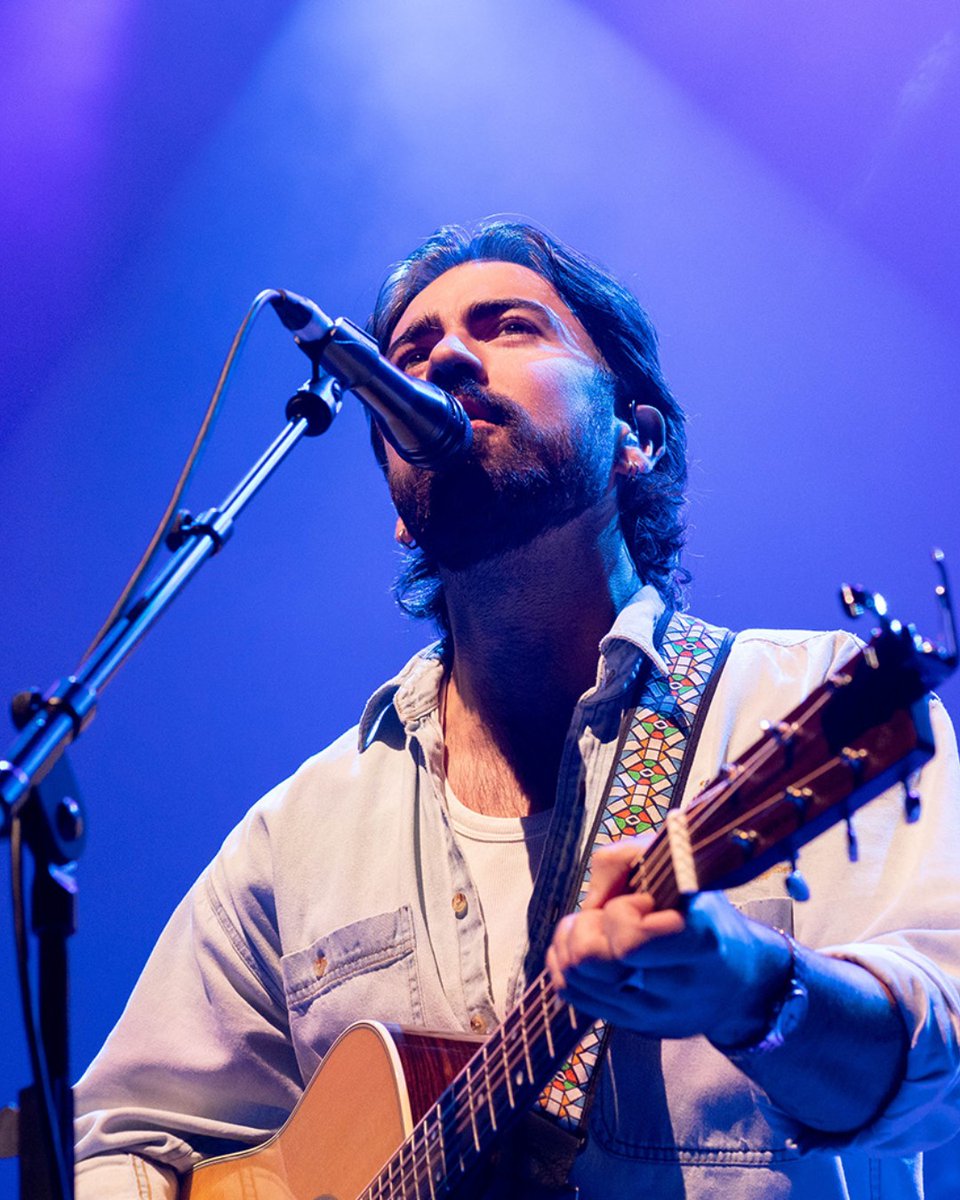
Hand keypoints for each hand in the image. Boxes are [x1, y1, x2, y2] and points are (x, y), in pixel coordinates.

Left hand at [545, 838, 791, 1043]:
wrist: (740, 981)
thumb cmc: (705, 914)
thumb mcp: (680, 867)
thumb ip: (628, 859)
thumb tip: (592, 899)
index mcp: (700, 942)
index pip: (631, 942)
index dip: (622, 913)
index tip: (642, 902)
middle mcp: (676, 987)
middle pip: (591, 961)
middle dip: (587, 926)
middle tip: (609, 914)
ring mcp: (653, 1014)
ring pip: (574, 978)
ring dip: (572, 942)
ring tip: (595, 927)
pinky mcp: (634, 1026)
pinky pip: (572, 995)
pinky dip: (565, 964)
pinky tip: (584, 946)